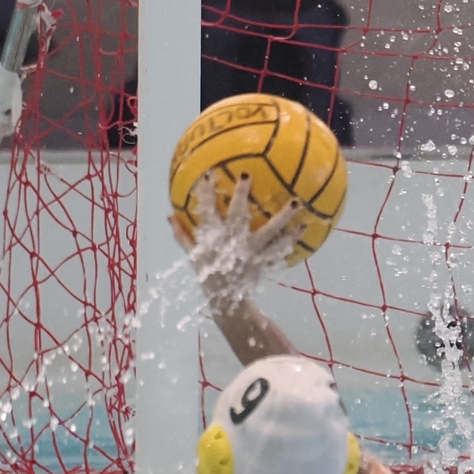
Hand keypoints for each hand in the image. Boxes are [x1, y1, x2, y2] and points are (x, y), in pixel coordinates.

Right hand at [171, 171, 304, 309]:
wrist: (226, 299)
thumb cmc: (209, 273)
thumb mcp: (193, 255)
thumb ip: (182, 235)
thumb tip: (169, 216)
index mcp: (214, 238)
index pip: (207, 211)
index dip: (206, 193)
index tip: (208, 174)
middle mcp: (233, 242)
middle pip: (237, 214)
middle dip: (241, 194)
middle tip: (247, 174)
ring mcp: (250, 251)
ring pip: (268, 230)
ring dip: (283, 216)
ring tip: (296, 202)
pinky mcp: (263, 260)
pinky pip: (280, 247)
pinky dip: (291, 238)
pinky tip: (304, 227)